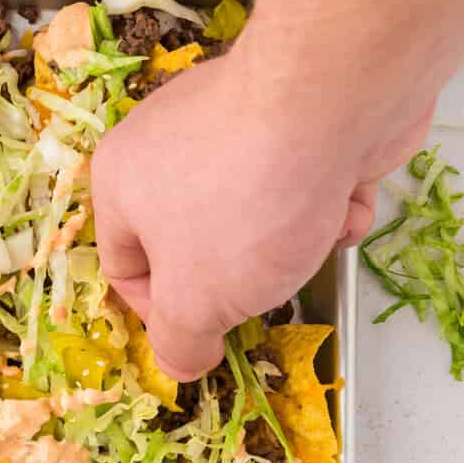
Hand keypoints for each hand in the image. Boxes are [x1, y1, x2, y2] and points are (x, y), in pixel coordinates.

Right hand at [90, 54, 429, 378]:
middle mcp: (167, 143)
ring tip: (312, 235)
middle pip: (195, 241)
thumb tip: (180, 364)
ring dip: (291, 241)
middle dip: (240, 276)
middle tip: (264, 288)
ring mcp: (233, 121)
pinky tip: (342, 200)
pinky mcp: (297, 112)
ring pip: (254, 214)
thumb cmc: (241, 207)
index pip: (125, 267)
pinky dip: (326, 201)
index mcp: (120, 182)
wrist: (333, 98)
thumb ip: (180, 344)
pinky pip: (300, 178)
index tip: (206, 336)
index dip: (163, 315)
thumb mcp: (196, 303)